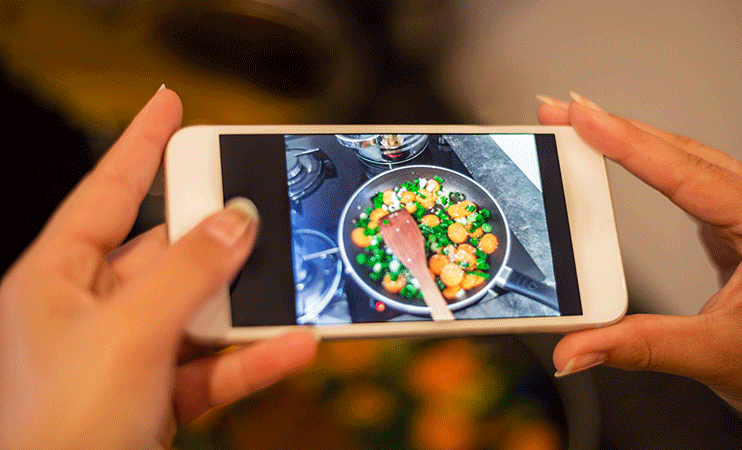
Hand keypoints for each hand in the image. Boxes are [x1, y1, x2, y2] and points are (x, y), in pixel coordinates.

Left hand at [0, 88, 317, 448]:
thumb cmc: (59, 428)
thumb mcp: (130, 333)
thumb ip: (190, 273)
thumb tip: (238, 220)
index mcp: (56, 278)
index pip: (107, 192)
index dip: (139, 144)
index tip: (170, 105)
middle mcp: (90, 310)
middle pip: (167, 254)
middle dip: (219, 240)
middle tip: (264, 209)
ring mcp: (127, 355)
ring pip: (200, 313)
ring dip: (249, 308)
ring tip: (296, 285)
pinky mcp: (157, 396)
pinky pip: (213, 367)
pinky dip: (253, 360)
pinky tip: (294, 346)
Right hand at [538, 93, 741, 437]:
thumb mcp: (716, 357)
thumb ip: (638, 348)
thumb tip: (576, 349)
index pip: (685, 172)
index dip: (626, 141)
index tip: (582, 117)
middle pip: (682, 152)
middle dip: (619, 128)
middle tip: (565, 112)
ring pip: (689, 161)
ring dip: (636, 142)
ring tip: (586, 127)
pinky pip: (694, 182)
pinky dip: (654, 166)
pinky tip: (630, 158)